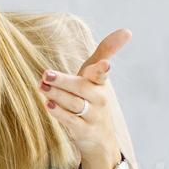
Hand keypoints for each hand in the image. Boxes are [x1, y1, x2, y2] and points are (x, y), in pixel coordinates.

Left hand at [38, 27, 129, 168]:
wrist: (100, 138)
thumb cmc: (94, 98)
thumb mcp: (97, 76)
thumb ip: (105, 52)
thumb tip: (127, 31)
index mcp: (101, 83)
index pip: (102, 74)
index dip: (102, 69)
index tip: (105, 65)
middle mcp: (100, 99)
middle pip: (82, 88)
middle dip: (63, 81)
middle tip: (45, 74)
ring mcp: (93, 116)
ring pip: (75, 104)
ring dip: (57, 95)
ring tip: (42, 87)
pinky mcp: (84, 131)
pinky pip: (71, 121)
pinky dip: (59, 113)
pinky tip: (48, 104)